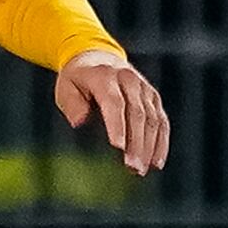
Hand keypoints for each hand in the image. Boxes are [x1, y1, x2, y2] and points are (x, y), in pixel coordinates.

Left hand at [55, 49, 169, 174]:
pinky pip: (161, 121)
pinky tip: (156, 162)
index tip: (118, 148)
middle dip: (136, 143)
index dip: (117, 125)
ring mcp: (144, 88)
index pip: (114, 102)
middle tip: (132, 168)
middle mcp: (128, 79)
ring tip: (141, 170)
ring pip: (152, 119)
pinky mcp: (153, 98)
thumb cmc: (78, 80)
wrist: (98, 57)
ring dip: (149, 147)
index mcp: (104, 76)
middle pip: (137, 113)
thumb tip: (79, 122)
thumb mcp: (66, 87)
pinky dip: (161, 142)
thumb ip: (72, 104)